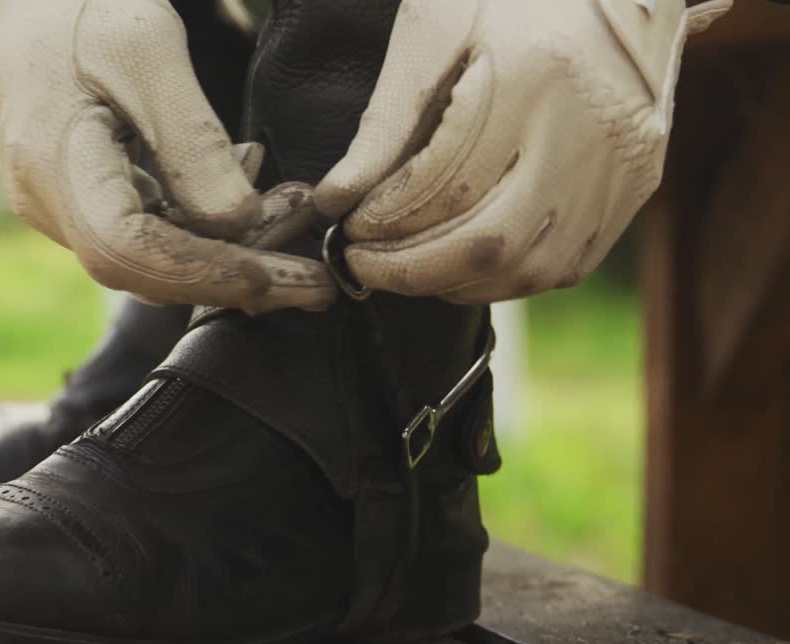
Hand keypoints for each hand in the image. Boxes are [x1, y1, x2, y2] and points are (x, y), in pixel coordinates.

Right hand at [0, 0, 335, 313]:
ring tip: (295, 213)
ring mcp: (63, 206)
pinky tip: (250, 188)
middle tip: (314, 279)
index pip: (127, 251)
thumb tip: (240, 220)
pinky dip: (204, 219)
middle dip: (234, 275)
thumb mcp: (146, 50)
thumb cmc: (76, 7)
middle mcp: (50, 204)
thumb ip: (192, 141)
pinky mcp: (83, 197)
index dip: (202, 272)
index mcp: (53, 166)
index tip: (272, 276)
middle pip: (144, 270)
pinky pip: (148, 228)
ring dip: (229, 246)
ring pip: (153, 256)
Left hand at [315, 0, 731, 303]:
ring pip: (529, 268)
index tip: (348, 223)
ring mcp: (621, 165)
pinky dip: (503, 279)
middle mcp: (589, 131)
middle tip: (362, 262)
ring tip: (405, 266)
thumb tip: (334, 201)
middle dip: (410, 268)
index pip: (447, 185)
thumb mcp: (434, 32)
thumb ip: (385, 122)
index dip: (388, 217)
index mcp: (536, 76)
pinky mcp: (637, 184)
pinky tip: (460, 265)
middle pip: (488, 242)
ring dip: (453, 282)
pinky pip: (565, 266)